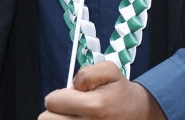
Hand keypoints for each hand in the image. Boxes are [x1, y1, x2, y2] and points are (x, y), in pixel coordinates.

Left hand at [40, 62, 166, 119]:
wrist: (138, 114)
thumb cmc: (120, 92)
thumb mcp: (110, 70)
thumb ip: (87, 73)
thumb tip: (72, 87)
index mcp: (94, 106)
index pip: (52, 101)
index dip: (61, 95)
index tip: (75, 95)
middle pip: (46, 119)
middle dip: (57, 110)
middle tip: (73, 107)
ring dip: (60, 119)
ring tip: (76, 115)